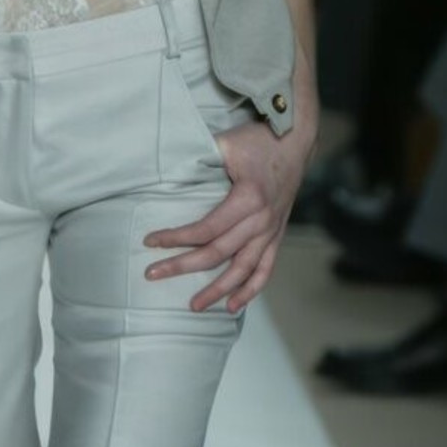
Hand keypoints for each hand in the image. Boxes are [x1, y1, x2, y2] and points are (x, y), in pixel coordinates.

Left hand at [142, 115, 314, 314]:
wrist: (295, 140)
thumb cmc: (257, 139)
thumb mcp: (226, 143)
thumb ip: (200, 157)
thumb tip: (167, 171)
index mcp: (248, 198)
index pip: (206, 228)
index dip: (177, 238)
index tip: (151, 241)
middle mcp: (261, 220)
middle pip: (218, 253)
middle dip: (183, 266)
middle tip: (153, 275)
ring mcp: (271, 231)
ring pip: (242, 269)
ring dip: (217, 290)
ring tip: (193, 306)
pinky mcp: (277, 234)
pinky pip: (266, 269)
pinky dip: (250, 290)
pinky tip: (233, 306)